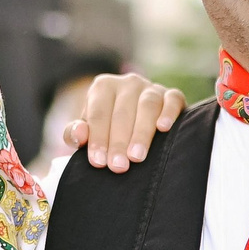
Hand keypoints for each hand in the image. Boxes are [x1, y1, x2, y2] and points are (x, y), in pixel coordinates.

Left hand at [64, 73, 185, 171]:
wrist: (136, 123)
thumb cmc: (107, 131)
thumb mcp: (88, 132)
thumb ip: (75, 134)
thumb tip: (79, 134)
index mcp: (103, 87)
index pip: (98, 113)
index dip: (98, 138)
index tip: (98, 162)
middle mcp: (128, 83)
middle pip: (122, 112)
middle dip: (119, 141)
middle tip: (118, 166)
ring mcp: (152, 87)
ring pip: (147, 106)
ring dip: (142, 132)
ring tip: (137, 157)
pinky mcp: (172, 94)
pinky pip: (172, 99)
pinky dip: (168, 112)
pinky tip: (163, 128)